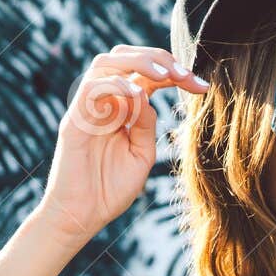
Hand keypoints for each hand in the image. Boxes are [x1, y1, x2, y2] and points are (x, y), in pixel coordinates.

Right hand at [37, 45, 209, 242]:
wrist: (81, 217)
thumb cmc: (109, 190)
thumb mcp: (141, 155)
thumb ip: (147, 125)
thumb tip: (148, 95)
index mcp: (122, 109)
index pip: (147, 76)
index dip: (174, 73)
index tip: (201, 86)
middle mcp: (104, 103)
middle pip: (126, 58)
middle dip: (158, 58)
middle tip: (184, 73)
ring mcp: (87, 109)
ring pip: (106, 63)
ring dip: (137, 61)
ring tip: (163, 74)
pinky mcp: (74, 120)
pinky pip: (91, 88)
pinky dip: (115, 84)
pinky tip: (137, 94)